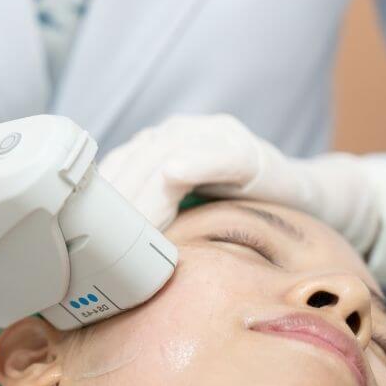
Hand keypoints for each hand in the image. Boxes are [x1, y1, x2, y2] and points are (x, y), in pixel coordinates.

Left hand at [99, 114, 381, 252]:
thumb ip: (145, 215)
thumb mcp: (181, 211)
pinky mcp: (247, 149)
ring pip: (167, 157)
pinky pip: (218, 155)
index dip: (101, 198)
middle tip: (104, 243)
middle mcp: (179, 131)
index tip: (82, 230)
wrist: (303, 197)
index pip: (118, 166)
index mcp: (157, 144)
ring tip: (132, 228)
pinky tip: (175, 171)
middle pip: (136, 163)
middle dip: (119, 203)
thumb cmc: (235, 209)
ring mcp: (213, 134)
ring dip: (146, 193)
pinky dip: (196, 161)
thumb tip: (96, 253)